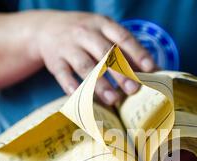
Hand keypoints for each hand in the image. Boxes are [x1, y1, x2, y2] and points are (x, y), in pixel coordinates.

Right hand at [31, 11, 155, 104]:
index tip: (149, 68)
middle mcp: (84, 33)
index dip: (137, 53)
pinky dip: (73, 88)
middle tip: (133, 89)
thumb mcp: (102, 31)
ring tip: (114, 100)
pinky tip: (83, 100)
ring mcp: (68, 47)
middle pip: (105, 53)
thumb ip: (123, 48)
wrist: (45, 28)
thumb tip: (151, 70)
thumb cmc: (84, 34)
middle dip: (120, 72)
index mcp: (101, 24)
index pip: (122, 37)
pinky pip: (64, 76)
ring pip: (85, 66)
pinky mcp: (55, 61)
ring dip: (100, 84)